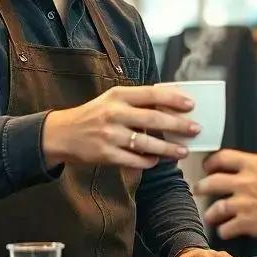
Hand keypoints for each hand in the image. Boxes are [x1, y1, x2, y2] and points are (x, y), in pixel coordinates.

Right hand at [41, 85, 200, 169]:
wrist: (61, 134)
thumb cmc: (93, 115)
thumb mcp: (112, 100)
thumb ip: (137, 100)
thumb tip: (171, 101)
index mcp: (118, 96)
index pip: (151, 94)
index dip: (173, 99)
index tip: (191, 104)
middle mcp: (114, 114)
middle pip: (153, 120)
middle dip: (178, 125)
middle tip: (195, 129)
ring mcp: (109, 135)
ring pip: (147, 144)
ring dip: (168, 149)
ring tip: (182, 151)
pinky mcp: (105, 155)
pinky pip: (134, 160)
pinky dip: (149, 161)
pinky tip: (157, 161)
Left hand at [197, 140, 256, 241]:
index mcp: (255, 165)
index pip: (224, 157)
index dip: (212, 161)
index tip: (208, 166)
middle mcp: (244, 182)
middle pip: (212, 182)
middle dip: (202, 186)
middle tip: (198, 189)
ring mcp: (243, 203)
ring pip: (215, 208)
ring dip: (210, 213)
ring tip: (209, 216)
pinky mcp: (246, 223)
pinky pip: (227, 228)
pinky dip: (224, 231)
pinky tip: (225, 232)